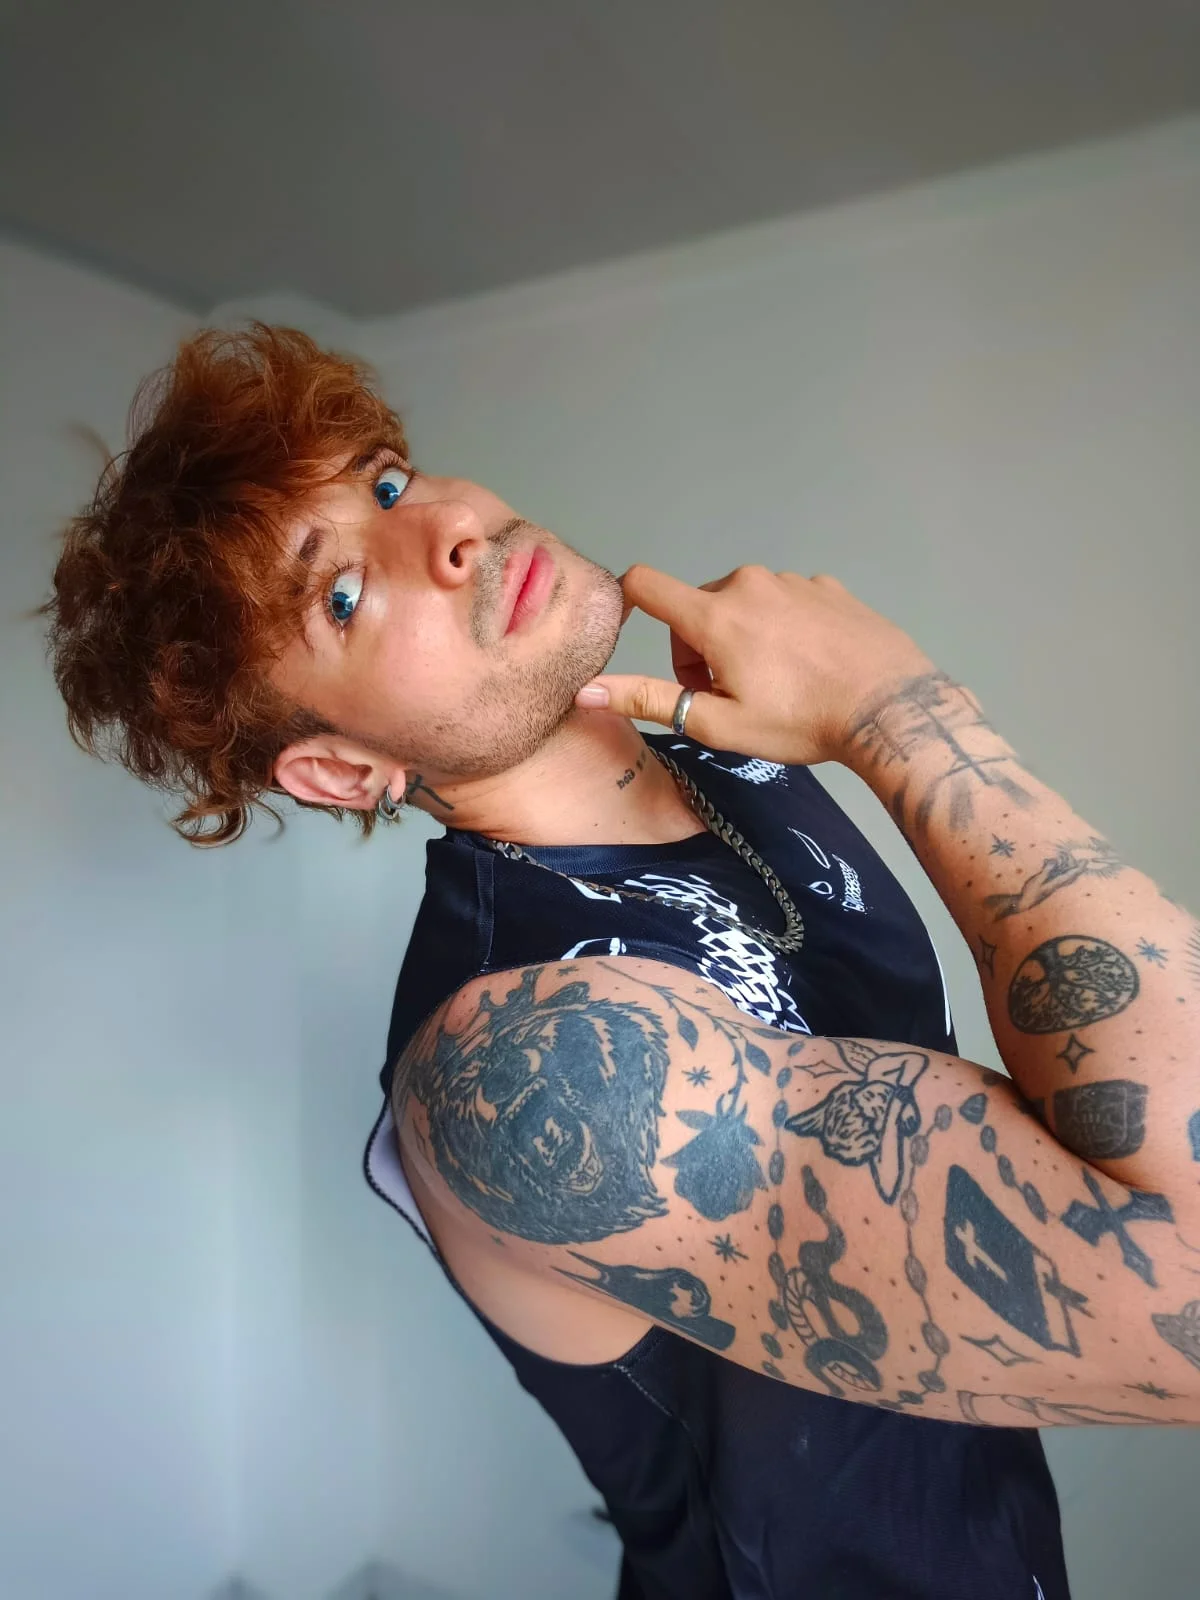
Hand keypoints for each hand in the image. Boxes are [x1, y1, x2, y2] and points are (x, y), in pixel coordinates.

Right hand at [575, 564, 934, 765]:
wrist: (890, 707)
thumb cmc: (799, 722)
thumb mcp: (718, 724)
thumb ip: (649, 700)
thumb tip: (586, 690)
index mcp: (714, 614)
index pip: (646, 583)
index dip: (627, 602)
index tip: (634, 633)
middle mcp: (749, 583)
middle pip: (696, 606)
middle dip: (698, 648)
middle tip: (728, 696)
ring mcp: (793, 581)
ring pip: (743, 605)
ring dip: (742, 638)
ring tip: (777, 685)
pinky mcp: (828, 586)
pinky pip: (785, 602)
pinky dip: (783, 629)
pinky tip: (811, 666)